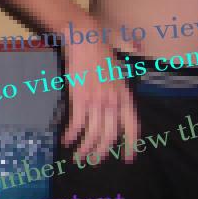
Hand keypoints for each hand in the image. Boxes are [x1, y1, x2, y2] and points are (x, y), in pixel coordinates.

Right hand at [61, 21, 140, 165]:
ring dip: (84, 149)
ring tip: (77, 156)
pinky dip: (70, 135)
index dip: (131, 146)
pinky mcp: (80, 98)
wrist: (86, 38)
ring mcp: (97, 101)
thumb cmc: (101, 49)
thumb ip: (122, 83)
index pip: (132, 127)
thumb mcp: (119, 68)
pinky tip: (65, 140)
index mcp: (126, 96)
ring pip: (93, 134)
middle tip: (93, 161)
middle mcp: (114, 102)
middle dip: (101, 153)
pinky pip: (77, 124)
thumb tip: (128, 74)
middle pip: (109, 137)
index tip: (127, 159)